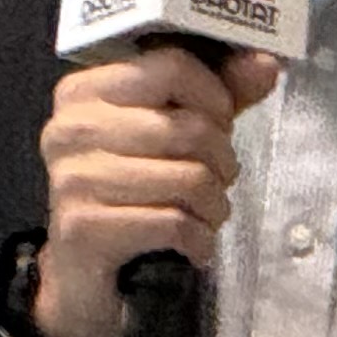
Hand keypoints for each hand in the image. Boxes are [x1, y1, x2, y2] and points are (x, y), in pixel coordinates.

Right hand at [32, 45, 283, 336]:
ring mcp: (74, 179)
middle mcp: (71, 128)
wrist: (83, 271)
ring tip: (206, 213)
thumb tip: (265, 64)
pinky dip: (199, 239)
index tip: (219, 125)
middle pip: (189, 127)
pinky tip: (193, 243)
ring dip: (215, 205)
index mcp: (84, 90)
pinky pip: (174, 223)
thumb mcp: (172, 134)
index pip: (172, 67)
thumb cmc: (131, 191)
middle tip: (218, 180)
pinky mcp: (84, 228)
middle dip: (223, 161)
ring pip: (189, 179)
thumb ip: (216, 97)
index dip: (215, 98)